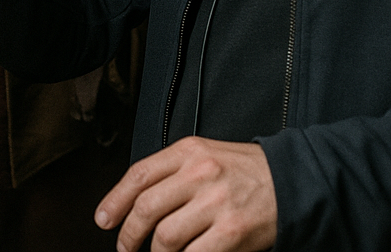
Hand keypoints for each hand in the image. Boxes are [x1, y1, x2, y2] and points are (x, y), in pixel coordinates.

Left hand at [95, 136, 276, 251]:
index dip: (115, 200)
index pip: (138, 174)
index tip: (104, 219)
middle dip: (129, 234)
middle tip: (125, 247)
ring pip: (166, 236)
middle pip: (147, 207)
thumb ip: (172, 171)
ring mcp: (216, 203)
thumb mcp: (204, 155)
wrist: (291, 180)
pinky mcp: (233, 230)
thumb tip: (137, 199)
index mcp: (187, 151)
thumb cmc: (244, 171)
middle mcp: (198, 173)